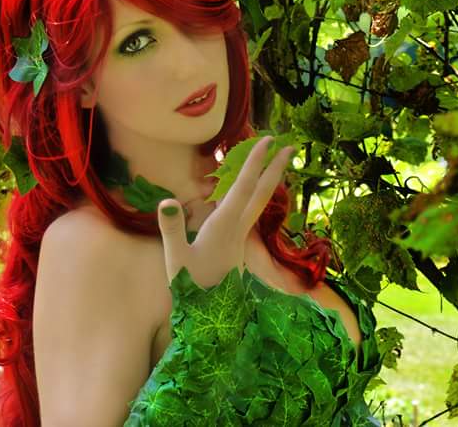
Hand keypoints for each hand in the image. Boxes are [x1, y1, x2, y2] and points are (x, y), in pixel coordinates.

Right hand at [156, 136, 294, 287]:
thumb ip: (172, 230)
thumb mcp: (176, 259)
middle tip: (291, 146)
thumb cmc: (191, 288)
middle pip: (261, 192)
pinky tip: (248, 190)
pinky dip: (252, 193)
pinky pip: (247, 210)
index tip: (268, 141)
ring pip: (257, 201)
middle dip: (276, 168)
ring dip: (268, 180)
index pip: (242, 188)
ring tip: (276, 162)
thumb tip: (166, 201)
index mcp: (225, 226)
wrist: (211, 317)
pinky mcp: (235, 242)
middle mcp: (238, 227)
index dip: (254, 162)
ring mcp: (239, 235)